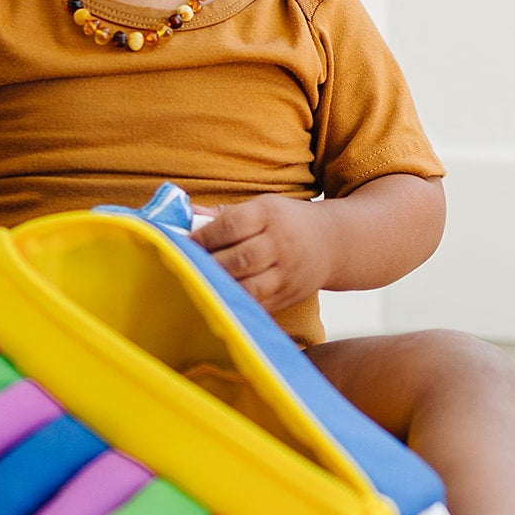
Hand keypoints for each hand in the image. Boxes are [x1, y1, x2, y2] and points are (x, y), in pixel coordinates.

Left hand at [194, 194, 330, 312]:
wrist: (333, 243)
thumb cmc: (286, 222)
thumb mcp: (261, 208)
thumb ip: (223, 215)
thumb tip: (186, 216)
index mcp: (269, 215)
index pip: (232, 226)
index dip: (203, 236)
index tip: (181, 244)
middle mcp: (280, 244)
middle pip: (240, 259)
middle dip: (208, 265)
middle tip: (183, 268)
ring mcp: (286, 273)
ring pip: (250, 287)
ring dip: (220, 288)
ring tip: (197, 286)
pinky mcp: (288, 296)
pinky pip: (258, 306)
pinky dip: (235, 306)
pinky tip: (216, 302)